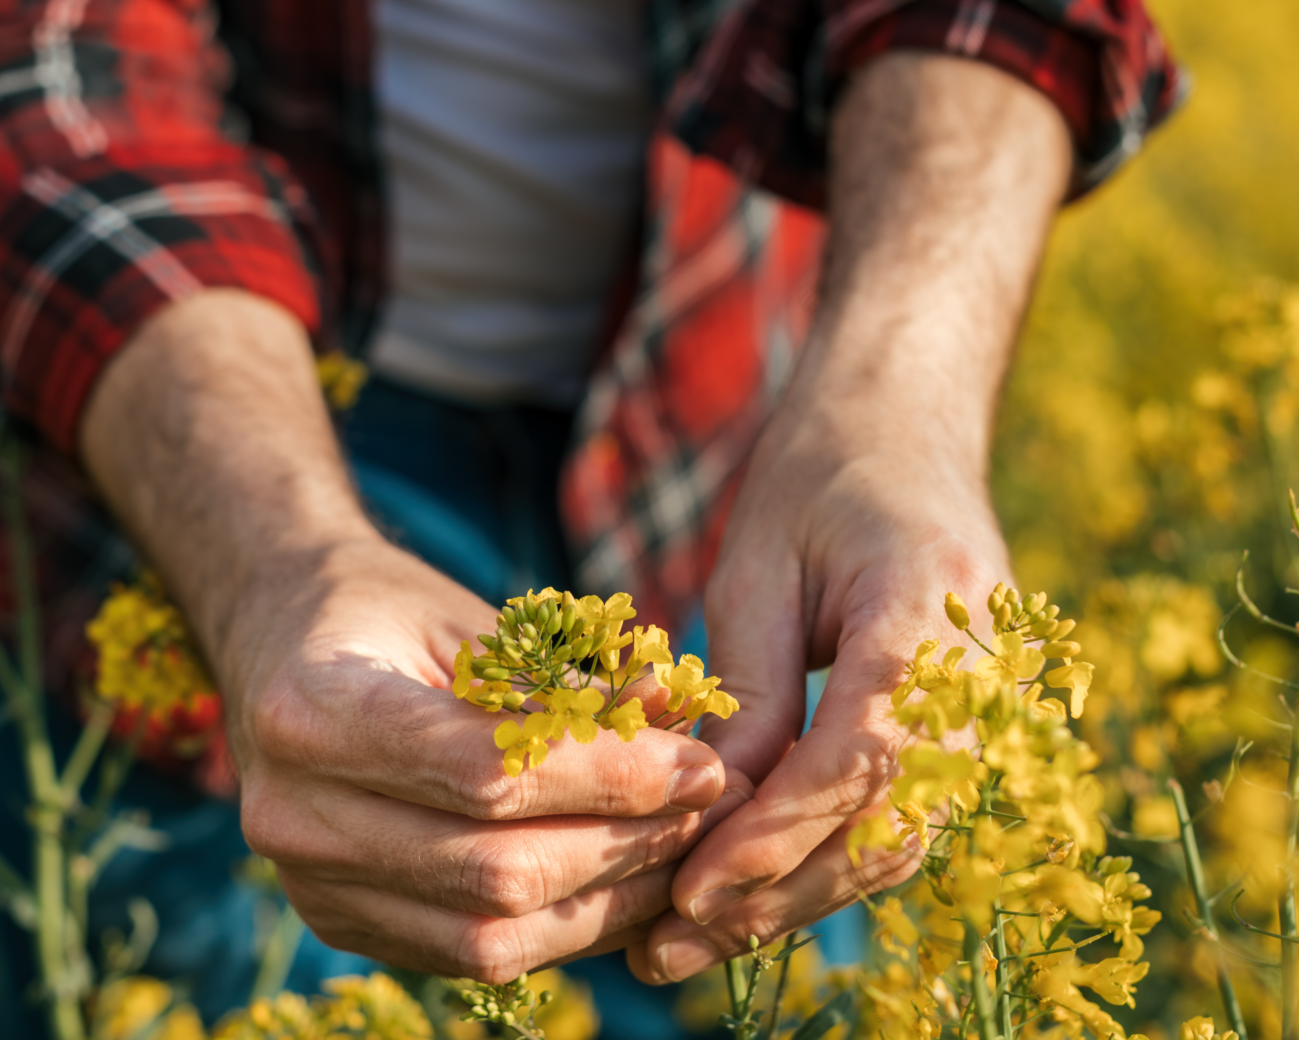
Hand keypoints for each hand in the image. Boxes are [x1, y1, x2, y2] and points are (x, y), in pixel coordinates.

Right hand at [80, 290, 746, 980]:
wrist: (279, 646)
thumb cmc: (384, 613)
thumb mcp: (473, 620)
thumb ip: (568, 681)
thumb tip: (685, 721)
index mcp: (313, 710)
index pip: (483, 770)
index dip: (606, 776)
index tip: (698, 763)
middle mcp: (294, 813)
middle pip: (493, 868)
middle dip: (623, 844)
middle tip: (706, 807)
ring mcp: (309, 883)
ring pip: (490, 934)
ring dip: (608, 901)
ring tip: (680, 849)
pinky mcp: (338, 923)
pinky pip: (471, 954)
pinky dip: (562, 929)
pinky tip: (622, 884)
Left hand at [622, 51, 1070, 982]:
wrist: (908, 426)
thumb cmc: (821, 477)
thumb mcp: (756, 565)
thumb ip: (748, 689)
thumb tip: (712, 812)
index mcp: (928, 611)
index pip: (857, 759)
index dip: (773, 836)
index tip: (690, 889)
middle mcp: (982, 673)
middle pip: (885, 825)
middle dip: (774, 895)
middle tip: (669, 944)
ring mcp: (989, 706)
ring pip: (896, 840)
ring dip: (794, 898)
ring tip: (689, 939)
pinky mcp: (965, 729)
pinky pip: (898, 817)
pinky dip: (822, 862)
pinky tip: (745, 890)